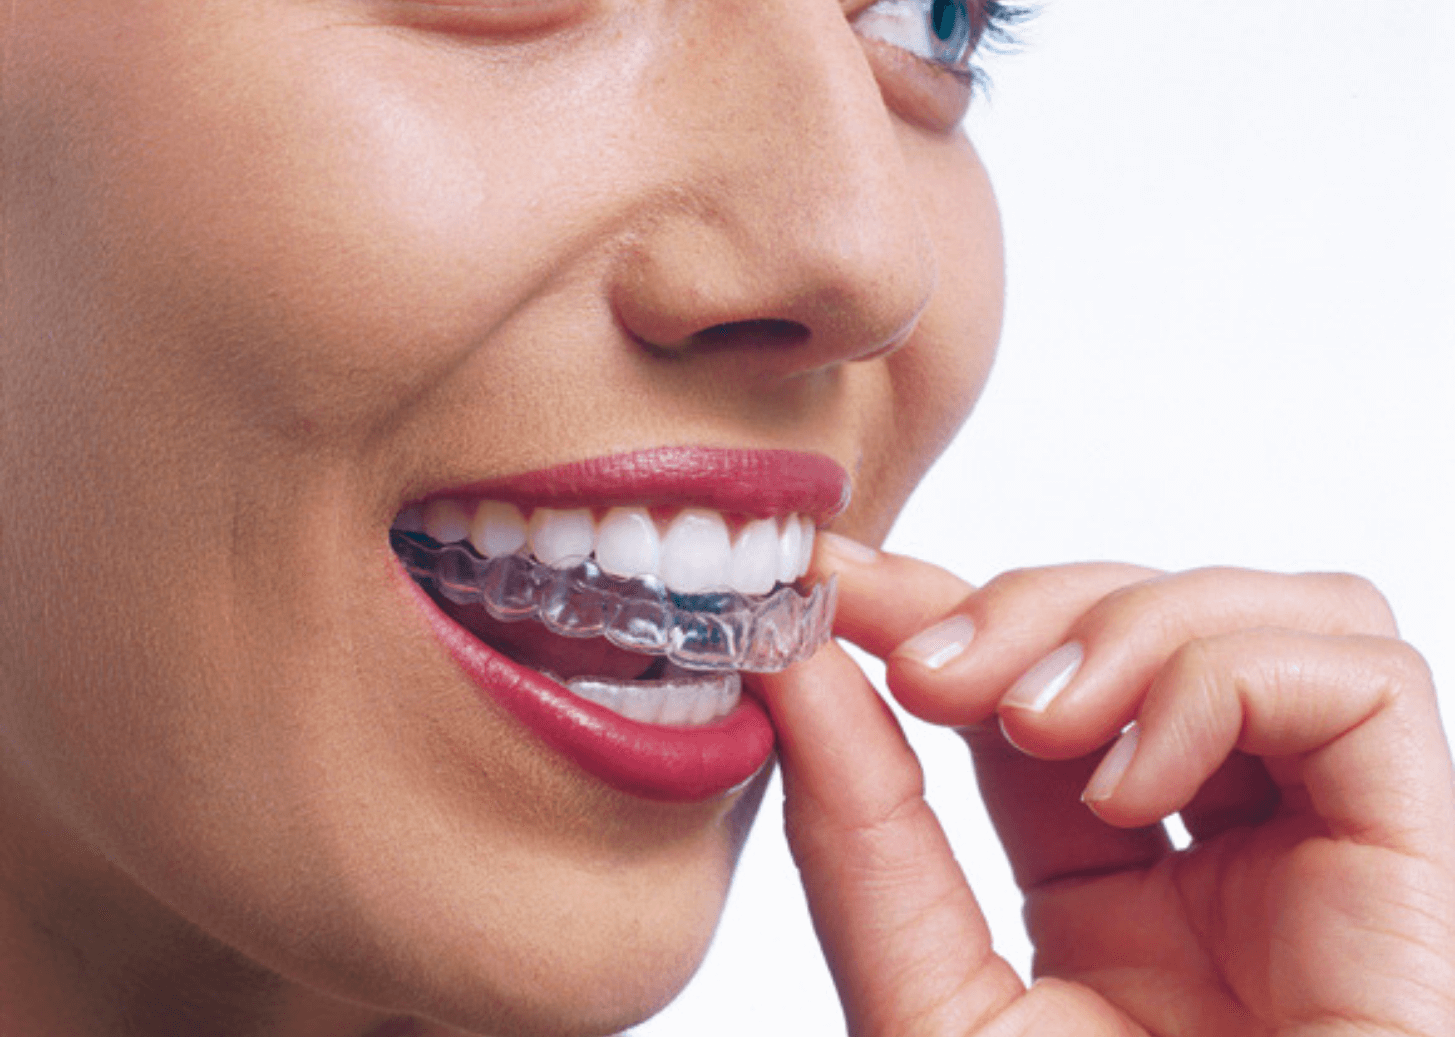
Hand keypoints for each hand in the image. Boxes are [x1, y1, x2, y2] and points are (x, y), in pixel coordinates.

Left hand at [757, 536, 1454, 1035]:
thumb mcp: (929, 1005)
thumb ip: (863, 836)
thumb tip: (796, 670)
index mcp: (1112, 884)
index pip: (1031, 683)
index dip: (935, 609)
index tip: (830, 585)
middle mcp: (1229, 854)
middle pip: (1150, 623)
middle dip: (1024, 605)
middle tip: (924, 665)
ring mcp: (1328, 856)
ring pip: (1272, 613)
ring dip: (1126, 626)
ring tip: (1030, 723)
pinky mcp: (1422, 868)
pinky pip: (1363, 683)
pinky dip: (1224, 682)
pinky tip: (1138, 787)